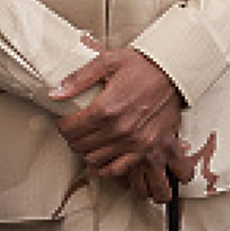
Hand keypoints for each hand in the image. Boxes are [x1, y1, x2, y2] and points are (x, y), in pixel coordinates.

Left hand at [51, 48, 183, 179]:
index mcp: (107, 107)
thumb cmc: (143, 65)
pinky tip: (99, 160)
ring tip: (87, 141)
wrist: (174, 73)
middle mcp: (119, 128)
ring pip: (95, 159)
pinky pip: (118, 168)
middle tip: (75, 129)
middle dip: (72, 137)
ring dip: (86, 151)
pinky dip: (105, 167)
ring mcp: (134, 141)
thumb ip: (78, 79)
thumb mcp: (107, 61)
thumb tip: (55, 93)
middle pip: (80, 145)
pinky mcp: (146, 148)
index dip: (62, 125)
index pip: (71, 128)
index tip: (64, 120)